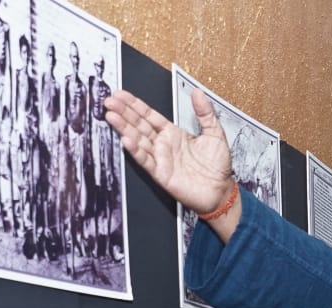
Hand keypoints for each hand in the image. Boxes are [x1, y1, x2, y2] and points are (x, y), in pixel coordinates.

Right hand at [103, 88, 234, 217]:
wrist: (222, 192)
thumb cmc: (218, 166)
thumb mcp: (215, 133)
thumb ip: (205, 113)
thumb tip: (198, 92)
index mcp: (173, 133)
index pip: (149, 115)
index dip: (135, 105)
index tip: (121, 94)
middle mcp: (163, 144)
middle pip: (139, 125)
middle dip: (124, 112)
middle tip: (109, 101)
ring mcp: (161, 159)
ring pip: (138, 140)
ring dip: (124, 128)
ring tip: (111, 115)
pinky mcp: (161, 174)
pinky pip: (146, 161)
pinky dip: (136, 151)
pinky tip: (126, 140)